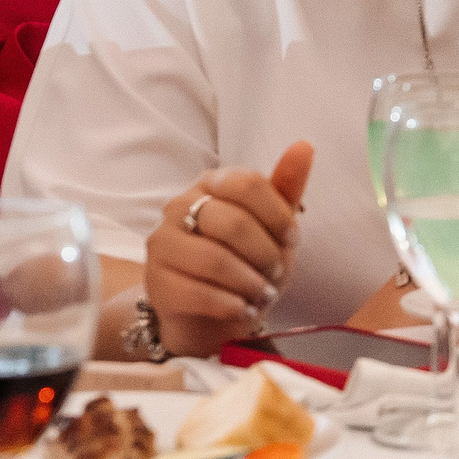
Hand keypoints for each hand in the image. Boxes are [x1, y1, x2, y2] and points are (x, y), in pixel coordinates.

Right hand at [143, 142, 312, 358]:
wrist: (215, 312)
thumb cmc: (249, 261)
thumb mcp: (275, 225)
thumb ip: (287, 186)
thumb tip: (304, 145)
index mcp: (212, 183)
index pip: (248, 183)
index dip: (278, 214)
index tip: (292, 240)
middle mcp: (178, 205)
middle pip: (233, 222)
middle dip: (265, 254)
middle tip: (275, 273)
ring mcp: (161, 242)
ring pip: (213, 259)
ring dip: (249, 282)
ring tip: (262, 294)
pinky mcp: (154, 281)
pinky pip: (197, 291)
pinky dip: (230, 304)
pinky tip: (243, 308)